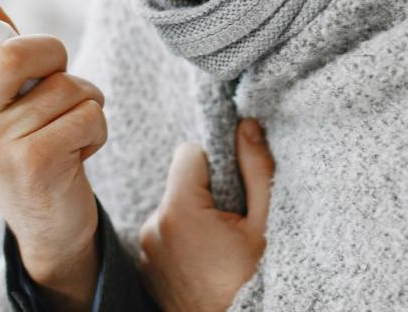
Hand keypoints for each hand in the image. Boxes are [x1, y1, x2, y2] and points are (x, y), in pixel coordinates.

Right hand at [0, 0, 107, 310]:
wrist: (49, 225)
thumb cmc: (30, 149)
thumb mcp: (4, 106)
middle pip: (11, 54)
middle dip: (52, 51)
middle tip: (59, 69)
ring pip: (64, 85)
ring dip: (85, 99)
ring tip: (69, 127)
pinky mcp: (34, 165)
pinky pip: (87, 113)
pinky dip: (97, 126)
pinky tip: (79, 150)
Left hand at [137, 119, 273, 311]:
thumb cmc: (248, 281)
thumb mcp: (263, 224)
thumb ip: (255, 170)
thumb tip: (246, 126)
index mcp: (180, 210)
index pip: (189, 153)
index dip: (214, 163)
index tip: (230, 188)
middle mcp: (154, 224)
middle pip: (181, 182)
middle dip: (204, 193)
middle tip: (228, 224)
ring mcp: (146, 246)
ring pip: (172, 208)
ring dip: (192, 217)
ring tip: (215, 247)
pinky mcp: (144, 261)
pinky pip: (163, 232)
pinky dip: (180, 239)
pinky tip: (200, 259)